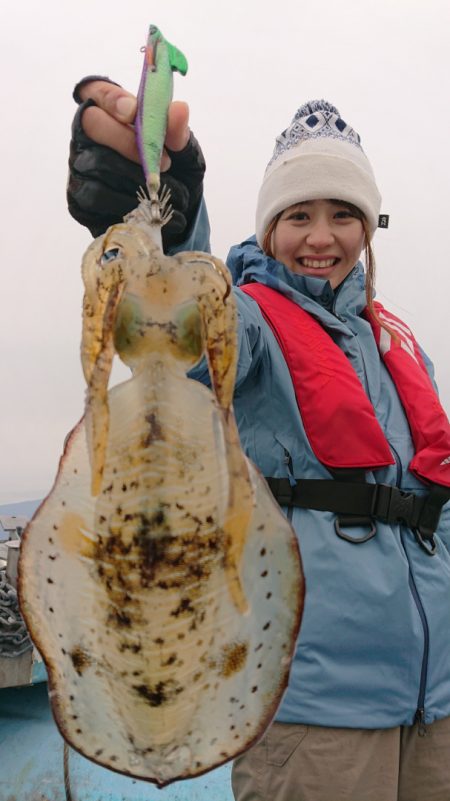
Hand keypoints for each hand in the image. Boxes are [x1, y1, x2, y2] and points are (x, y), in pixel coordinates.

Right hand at [67, 77, 204, 248]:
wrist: (169, 216)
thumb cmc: (174, 175)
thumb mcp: (184, 153)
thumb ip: (178, 133)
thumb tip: (179, 109)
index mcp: (113, 114)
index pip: (97, 91)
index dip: (111, 98)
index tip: (133, 112)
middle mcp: (89, 136)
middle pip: (92, 123)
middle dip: (127, 140)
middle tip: (162, 161)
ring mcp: (80, 166)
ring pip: (97, 161)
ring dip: (134, 176)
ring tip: (161, 188)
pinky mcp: (79, 197)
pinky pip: (97, 194)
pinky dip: (126, 201)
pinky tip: (145, 206)